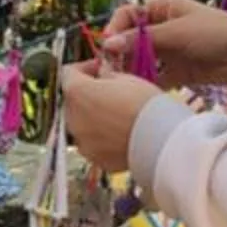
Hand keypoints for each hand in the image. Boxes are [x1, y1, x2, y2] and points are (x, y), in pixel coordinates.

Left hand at [62, 59, 164, 175]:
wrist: (158, 140)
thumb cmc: (144, 104)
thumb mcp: (127, 79)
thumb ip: (107, 75)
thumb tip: (102, 73)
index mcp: (77, 92)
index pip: (68, 73)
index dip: (84, 68)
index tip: (99, 68)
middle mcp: (73, 118)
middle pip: (73, 100)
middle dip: (87, 94)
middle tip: (109, 92)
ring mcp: (81, 141)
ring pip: (81, 123)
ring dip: (92, 117)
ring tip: (116, 116)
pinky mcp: (94, 158)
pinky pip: (92, 143)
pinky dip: (100, 138)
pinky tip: (119, 134)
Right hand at [96, 0, 226, 92]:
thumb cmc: (216, 33)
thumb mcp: (178, 33)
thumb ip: (144, 40)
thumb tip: (109, 43)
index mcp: (161, 8)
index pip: (128, 15)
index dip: (116, 29)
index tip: (109, 47)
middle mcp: (161, 28)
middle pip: (130, 40)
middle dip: (120, 54)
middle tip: (112, 71)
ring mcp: (167, 51)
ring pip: (139, 60)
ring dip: (130, 71)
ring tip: (123, 84)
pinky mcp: (174, 72)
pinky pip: (153, 78)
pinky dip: (145, 84)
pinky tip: (138, 92)